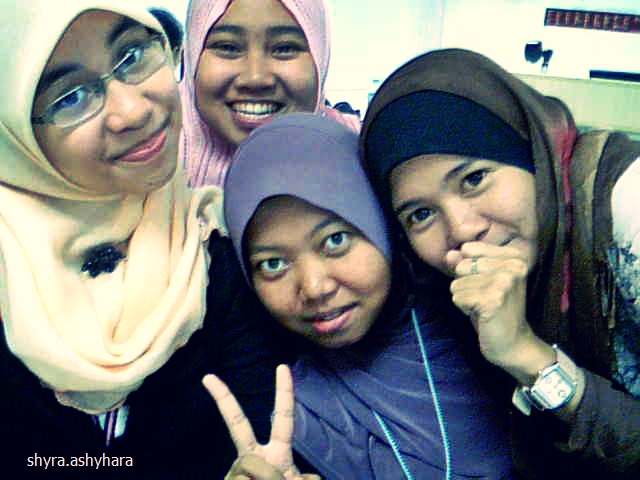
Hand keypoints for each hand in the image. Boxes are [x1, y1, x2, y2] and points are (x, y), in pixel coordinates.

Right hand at [203, 365, 317, 479]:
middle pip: (238, 426)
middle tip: (208, 376)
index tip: (282, 366)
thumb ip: (297, 479)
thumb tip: (300, 477)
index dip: (285, 393)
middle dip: (224, 401)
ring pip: (252, 468)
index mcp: (275, 455)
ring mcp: (236, 473)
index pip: (283, 420)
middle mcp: (251, 459)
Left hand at [446, 241, 538, 368]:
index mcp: (514, 256)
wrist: (514, 344)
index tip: (487, 285)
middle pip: (462, 266)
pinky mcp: (492, 299)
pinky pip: (457, 298)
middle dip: (466, 285)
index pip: (468, 249)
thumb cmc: (496, 310)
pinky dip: (464, 309)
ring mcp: (504, 281)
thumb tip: (449, 254)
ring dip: (466, 299)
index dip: (469, 270)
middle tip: (486, 299)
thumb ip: (465, 263)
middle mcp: (513, 265)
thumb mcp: (481, 280)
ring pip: (457, 283)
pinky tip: (483, 315)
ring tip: (485, 307)